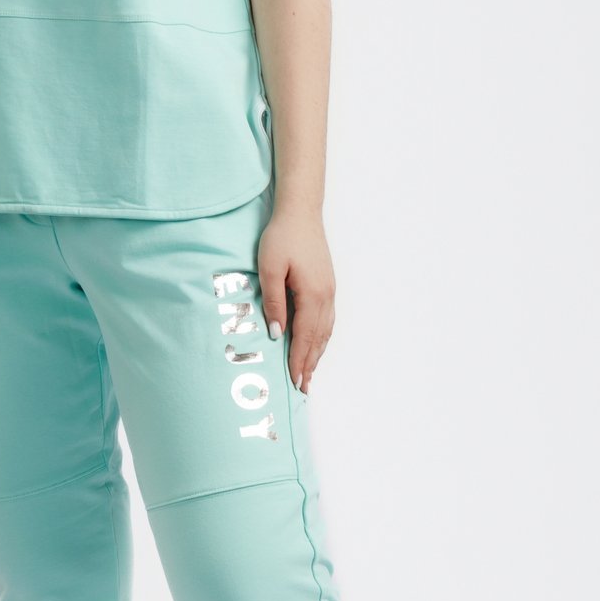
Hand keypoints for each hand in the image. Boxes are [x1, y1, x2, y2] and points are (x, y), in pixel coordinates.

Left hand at [258, 203, 333, 392]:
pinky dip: (322, 338)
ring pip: (326, 331)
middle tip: (303, 388)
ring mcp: (330, 291)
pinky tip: (317, 344)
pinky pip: (327, 319)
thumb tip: (277, 334)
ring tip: (310, 373)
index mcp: (312, 294)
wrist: (301, 212)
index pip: (304, 337)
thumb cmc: (282, 237)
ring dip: (318, 354)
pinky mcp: (327, 285)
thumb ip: (274, 302)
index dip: (298, 361)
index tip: (294, 382)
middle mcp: (326, 296)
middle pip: (318, 339)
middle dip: (310, 364)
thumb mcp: (269, 269)